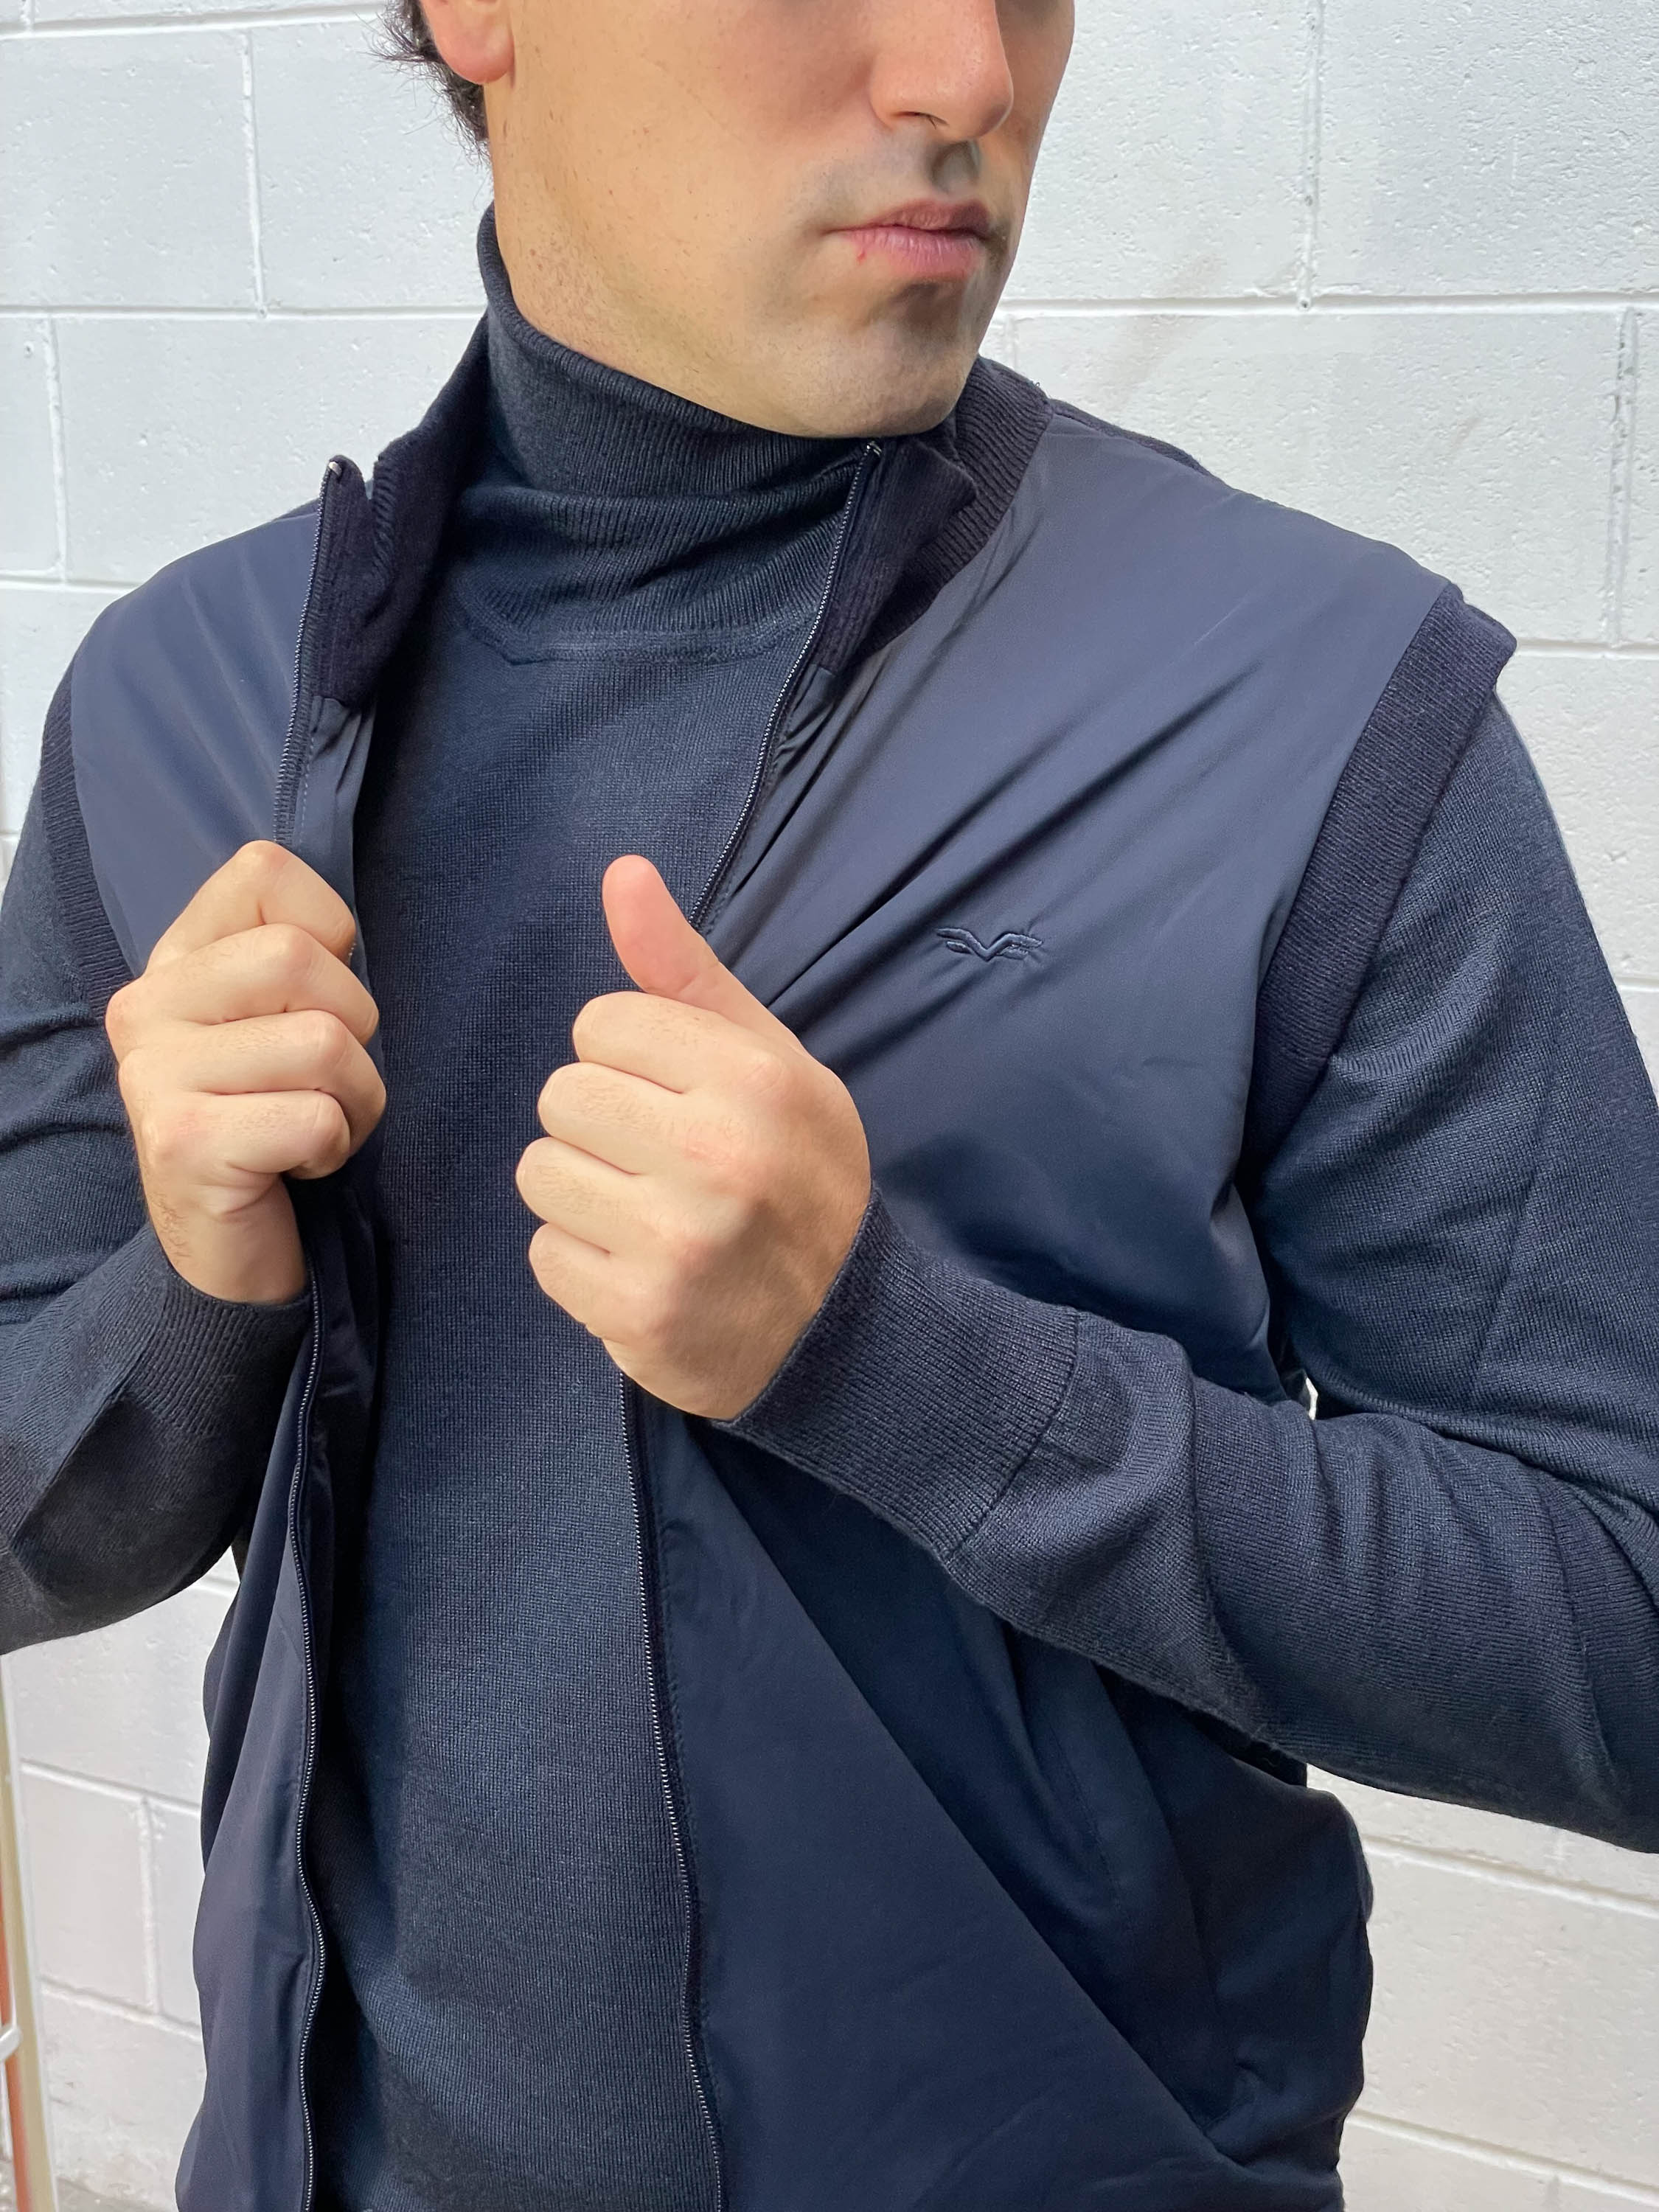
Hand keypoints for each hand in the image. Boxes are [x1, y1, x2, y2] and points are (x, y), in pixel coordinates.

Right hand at [105, 841, 384, 1305]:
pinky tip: (298, 1164)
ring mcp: (156, 1075)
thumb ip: (292, 960)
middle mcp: (147, 1007)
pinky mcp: (184, 1141)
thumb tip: (341, 928)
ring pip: (322, 1041)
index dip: (331, 931)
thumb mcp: (273, 1024)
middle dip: (355, 1028)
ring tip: (315, 1126)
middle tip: (328, 1080)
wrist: (227, 1249)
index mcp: (174, 962)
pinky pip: (316, 1115)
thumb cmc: (273, 1124)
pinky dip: (334, 1144)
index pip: (263, 871)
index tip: (319, 997)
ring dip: (354, 1097)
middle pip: (298, 958)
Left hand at [515, 856, 870, 1418]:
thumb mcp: (770, 1060)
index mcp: (752, 1078)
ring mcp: (676, 1240)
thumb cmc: (799, 1176)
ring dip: (581, 1193)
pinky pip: (543, 1254)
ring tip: (646, 1214)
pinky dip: (580, 1262)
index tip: (678, 1102)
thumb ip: (686, 971)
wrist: (844, 1330)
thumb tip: (622, 873)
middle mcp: (717, 1154)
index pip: (601, 1024)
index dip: (630, 1062)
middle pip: (562, 1093)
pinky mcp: (638, 1312)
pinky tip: (639, 1266)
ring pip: (540, 1171)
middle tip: (661, 1162)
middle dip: (600, 1125)